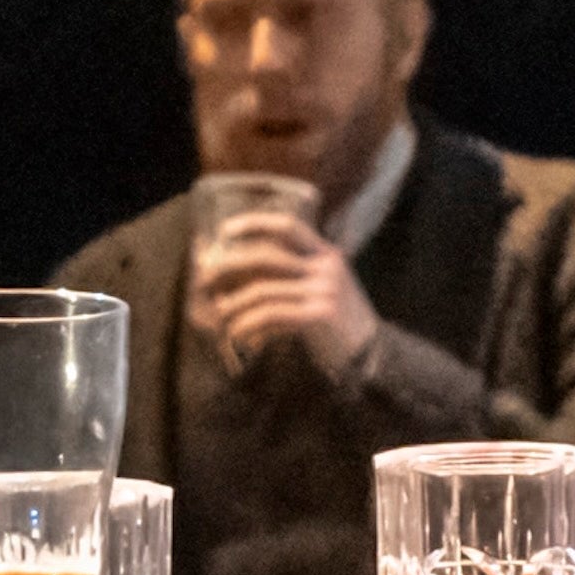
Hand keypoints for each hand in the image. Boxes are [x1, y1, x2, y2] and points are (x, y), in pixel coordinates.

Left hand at [192, 200, 378, 386]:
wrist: (369, 352)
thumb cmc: (336, 321)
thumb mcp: (322, 288)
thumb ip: (293, 275)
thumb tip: (241, 271)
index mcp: (326, 253)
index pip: (288, 226)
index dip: (255, 223)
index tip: (225, 230)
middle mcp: (326, 267)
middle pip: (267, 256)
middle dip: (230, 265)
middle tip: (206, 278)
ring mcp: (323, 290)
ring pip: (263, 289)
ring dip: (234, 304)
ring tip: (221, 316)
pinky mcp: (318, 315)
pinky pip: (271, 314)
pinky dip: (248, 324)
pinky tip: (239, 335)